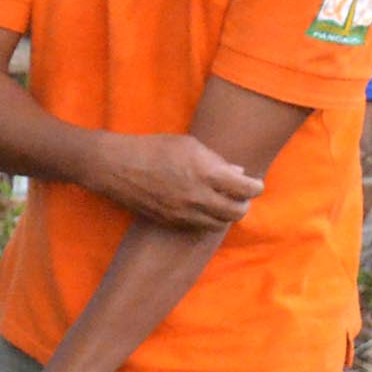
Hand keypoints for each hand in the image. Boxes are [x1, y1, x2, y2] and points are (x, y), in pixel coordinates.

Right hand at [83, 130, 262, 231]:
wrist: (115, 166)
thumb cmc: (153, 148)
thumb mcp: (189, 145)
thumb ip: (216, 160)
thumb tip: (238, 173)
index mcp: (207, 173)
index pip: (248, 189)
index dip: (256, 187)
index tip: (254, 183)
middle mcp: (198, 197)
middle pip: (237, 212)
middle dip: (243, 204)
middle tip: (241, 196)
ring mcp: (183, 212)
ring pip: (218, 224)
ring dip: (225, 215)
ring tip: (221, 203)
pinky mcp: (169, 222)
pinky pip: (197, 227)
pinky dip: (205, 220)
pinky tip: (201, 208)